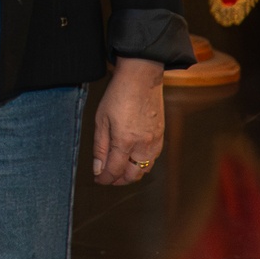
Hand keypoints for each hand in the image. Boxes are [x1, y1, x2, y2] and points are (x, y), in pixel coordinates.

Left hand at [92, 57, 164, 183]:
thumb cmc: (118, 95)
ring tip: (119, 171)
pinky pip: (153, 159)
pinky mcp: (161, 136)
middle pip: (132, 175)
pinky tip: (134, 160)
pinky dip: (142, 164)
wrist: (141, 78)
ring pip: (145, 170)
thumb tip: (98, 169)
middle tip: (107, 178)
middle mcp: (142, 146)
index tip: (98, 179)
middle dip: (118, 180)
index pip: (115, 170)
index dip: (105, 178)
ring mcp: (155, 142)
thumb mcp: (101, 119)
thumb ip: (100, 147)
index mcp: (124, 141)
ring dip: (132, 174)